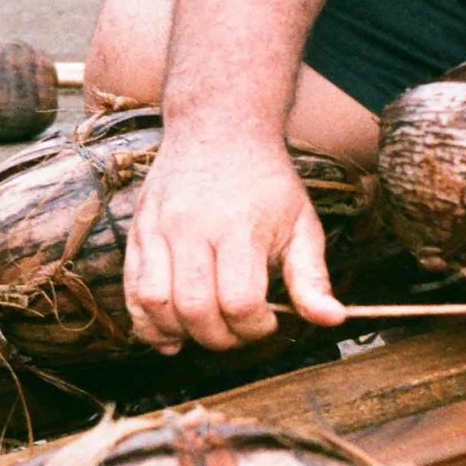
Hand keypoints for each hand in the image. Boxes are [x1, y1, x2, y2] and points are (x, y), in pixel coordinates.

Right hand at [124, 133, 346, 353]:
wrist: (218, 128)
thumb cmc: (266, 182)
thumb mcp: (302, 223)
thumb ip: (312, 277)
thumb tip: (334, 320)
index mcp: (239, 226)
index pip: (240, 302)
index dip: (256, 327)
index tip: (268, 320)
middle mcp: (191, 227)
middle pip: (196, 309)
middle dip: (221, 338)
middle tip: (239, 330)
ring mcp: (157, 228)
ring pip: (155, 304)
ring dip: (181, 333)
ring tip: (206, 329)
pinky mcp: (137, 232)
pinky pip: (132, 291)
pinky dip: (147, 322)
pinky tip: (171, 333)